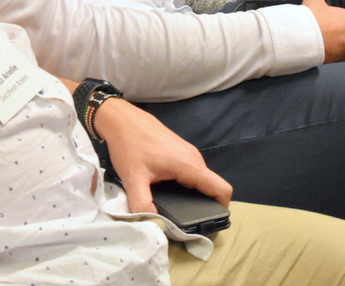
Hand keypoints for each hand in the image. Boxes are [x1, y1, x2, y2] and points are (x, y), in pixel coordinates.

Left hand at [91, 97, 232, 212]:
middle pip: (211, 188)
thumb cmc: (130, 145)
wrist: (122, 119)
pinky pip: (190, 173)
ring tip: (174, 210)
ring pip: (199, 181)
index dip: (221, 209)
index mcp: (189, 165)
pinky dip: (185, 186)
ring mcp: (187, 154)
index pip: (222, 189)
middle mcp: (194, 159)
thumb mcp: (133, 179)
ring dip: (193, 196)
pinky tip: (167, 193)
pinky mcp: (179, 152)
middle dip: (204, 207)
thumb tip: (153, 226)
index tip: (209, 225)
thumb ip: (142, 204)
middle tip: (185, 223)